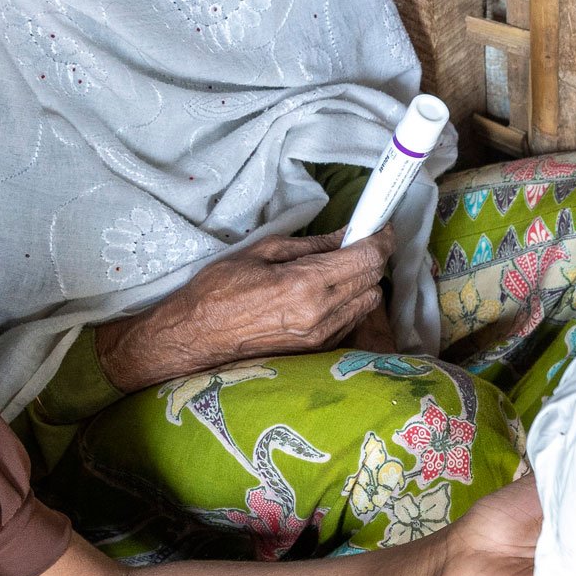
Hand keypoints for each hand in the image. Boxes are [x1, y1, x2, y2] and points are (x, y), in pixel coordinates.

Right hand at [97, 228, 395, 389]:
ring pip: (368, 302)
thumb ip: (313, 244)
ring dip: (363, 281)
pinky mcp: (317, 351)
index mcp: (305, 284)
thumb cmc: (219, 289)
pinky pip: (352, 321)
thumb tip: (349, 233)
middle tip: (358, 241)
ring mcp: (321, 337)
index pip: (367, 258)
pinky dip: (350, 303)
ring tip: (340, 268)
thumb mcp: (264, 251)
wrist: (195, 337)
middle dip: (372, 257)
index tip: (379, 225)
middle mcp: (320, 314)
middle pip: (373, 279)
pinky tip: (327, 293)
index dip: (380, 238)